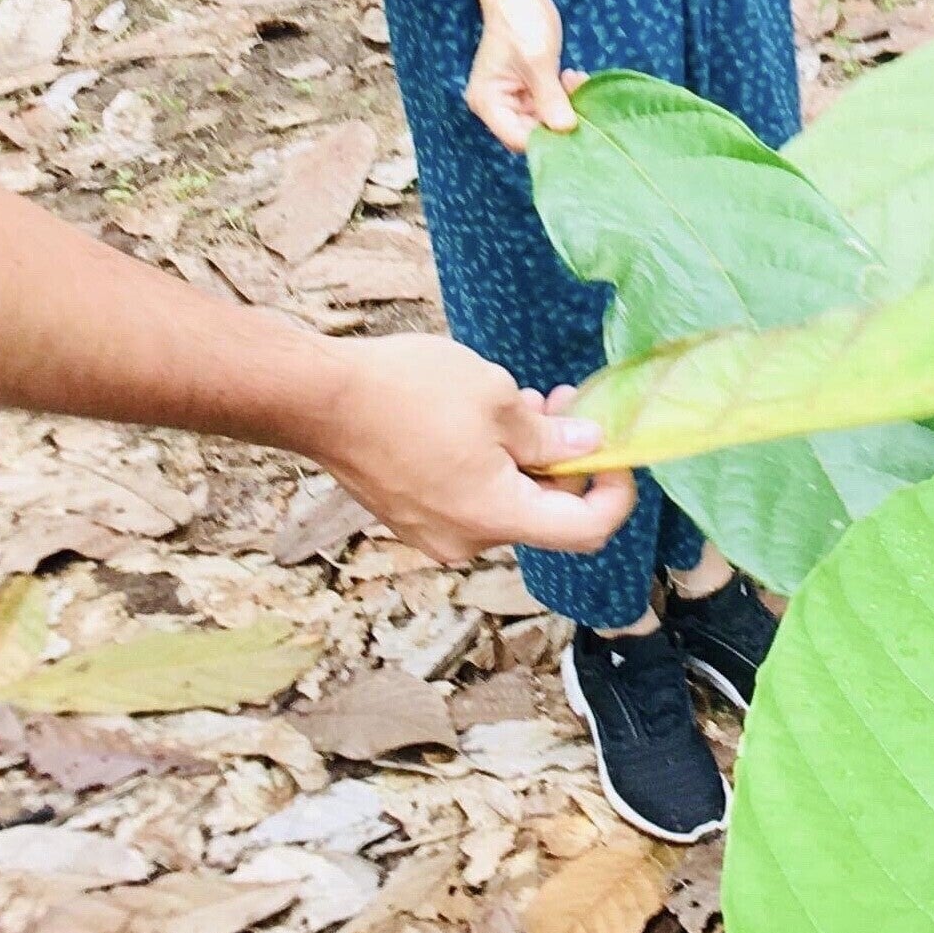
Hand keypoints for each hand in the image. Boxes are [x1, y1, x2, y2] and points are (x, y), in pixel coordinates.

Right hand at [306, 335, 634, 560]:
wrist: (316, 399)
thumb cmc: (406, 392)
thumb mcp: (497, 399)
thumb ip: (551, 435)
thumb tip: (589, 448)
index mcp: (497, 517)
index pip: (587, 530)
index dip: (616, 492)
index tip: (617, 451)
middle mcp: (469, 540)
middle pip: (547, 516)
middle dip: (569, 462)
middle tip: (566, 402)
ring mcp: (436, 533)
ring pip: (508, 503)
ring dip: (529, 459)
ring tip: (525, 400)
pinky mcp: (412, 516)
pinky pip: (471, 499)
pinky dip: (492, 466)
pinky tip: (483, 419)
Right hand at [464, 0, 578, 149]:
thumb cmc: (521, 20)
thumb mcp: (539, 62)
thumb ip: (551, 99)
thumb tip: (566, 130)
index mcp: (488, 103)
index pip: (519, 139)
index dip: (548, 138)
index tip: (575, 126)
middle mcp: (495, 106)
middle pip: (532, 132)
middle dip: (559, 119)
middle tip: (581, 100)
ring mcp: (511, 97)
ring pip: (543, 119)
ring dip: (565, 105)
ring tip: (575, 80)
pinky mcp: (525, 88)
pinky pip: (547, 104)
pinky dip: (562, 95)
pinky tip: (572, 77)